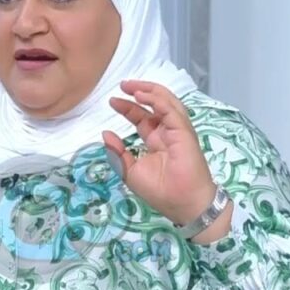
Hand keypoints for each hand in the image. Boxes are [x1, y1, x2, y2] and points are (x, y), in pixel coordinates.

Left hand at [103, 80, 231, 242]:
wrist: (182, 204)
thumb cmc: (160, 191)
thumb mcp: (130, 172)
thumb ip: (117, 153)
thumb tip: (105, 134)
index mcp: (156, 140)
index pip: (142, 117)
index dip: (128, 107)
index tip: (113, 101)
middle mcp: (168, 132)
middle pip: (155, 105)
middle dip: (140, 91)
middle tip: (122, 85)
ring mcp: (178, 131)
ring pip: (166, 102)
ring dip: (149, 91)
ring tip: (131, 86)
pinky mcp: (185, 133)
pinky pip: (171, 111)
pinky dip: (158, 101)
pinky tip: (143, 96)